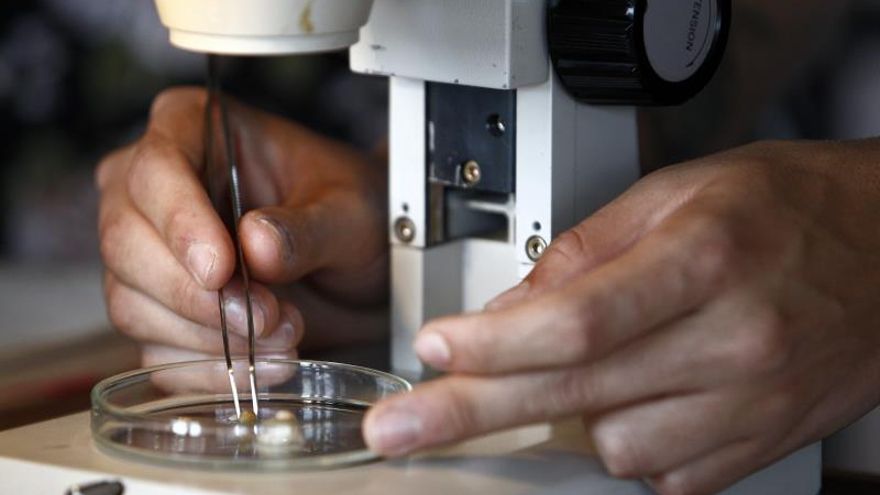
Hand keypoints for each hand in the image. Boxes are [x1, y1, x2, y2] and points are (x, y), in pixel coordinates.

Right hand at [97, 87, 388, 365]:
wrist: (364, 264)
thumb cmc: (354, 214)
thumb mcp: (350, 213)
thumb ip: (306, 228)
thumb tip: (256, 243)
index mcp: (196, 130)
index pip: (156, 169)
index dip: (180, 223)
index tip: (220, 269)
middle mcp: (156, 188)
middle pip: (127, 241)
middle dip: (198, 295)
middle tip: (267, 315)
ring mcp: (148, 252)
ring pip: (131, 302)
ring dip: (209, 336)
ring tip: (284, 336)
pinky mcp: (160, 310)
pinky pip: (154, 350)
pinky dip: (207, 368)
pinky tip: (261, 366)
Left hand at [364, 140, 879, 493]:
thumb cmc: (788, 208)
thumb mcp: (677, 193)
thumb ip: (582, 252)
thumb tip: (509, 308)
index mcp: (705, 260)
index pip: (574, 323)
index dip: (491, 346)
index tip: (436, 351)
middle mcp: (733, 341)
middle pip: (573, 395)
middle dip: (469, 416)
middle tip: (400, 428)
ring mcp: (751, 404)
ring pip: (612, 448)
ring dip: (569, 417)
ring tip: (587, 369)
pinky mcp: (759, 446)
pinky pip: (660, 474)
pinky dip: (625, 442)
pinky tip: (638, 396)